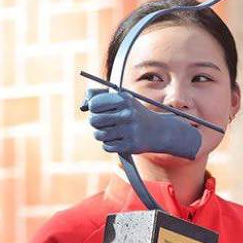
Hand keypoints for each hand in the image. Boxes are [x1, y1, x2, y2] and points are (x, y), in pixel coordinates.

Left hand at [82, 89, 201, 158]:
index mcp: (124, 100)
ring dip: (100, 135)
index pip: (95, 104)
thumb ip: (100, 96)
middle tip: (101, 123)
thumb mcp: (122, 100)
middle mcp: (127, 114)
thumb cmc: (135, 114)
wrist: (158, 131)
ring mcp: (129, 131)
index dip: (93, 109)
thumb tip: (83, 104)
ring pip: (99, 135)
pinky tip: (116, 140)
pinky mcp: (130, 145)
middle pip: (94, 120)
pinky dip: (108, 145)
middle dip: (95, 123)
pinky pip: (107, 146)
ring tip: (108, 132)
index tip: (98, 111)